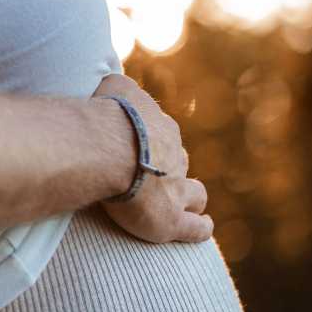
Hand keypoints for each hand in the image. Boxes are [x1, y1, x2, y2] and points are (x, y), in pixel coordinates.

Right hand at [93, 74, 212, 244]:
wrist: (109, 147)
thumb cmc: (108, 115)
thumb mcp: (115, 86)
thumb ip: (122, 87)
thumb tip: (119, 83)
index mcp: (162, 129)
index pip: (162, 135)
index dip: (153, 143)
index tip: (142, 148)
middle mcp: (174, 157)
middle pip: (180, 163)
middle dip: (172, 170)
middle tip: (156, 178)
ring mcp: (176, 189)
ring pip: (195, 193)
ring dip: (191, 198)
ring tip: (188, 206)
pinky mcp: (170, 219)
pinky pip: (195, 228)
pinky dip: (200, 227)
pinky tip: (203, 227)